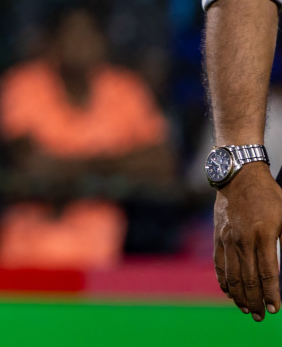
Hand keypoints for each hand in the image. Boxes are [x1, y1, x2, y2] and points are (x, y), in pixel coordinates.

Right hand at [215, 162, 281, 319]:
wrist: (239, 177)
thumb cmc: (269, 196)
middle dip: (255, 301)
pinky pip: (219, 263)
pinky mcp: (218, 236)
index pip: (267, 273)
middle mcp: (243, 240)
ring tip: (246, 309)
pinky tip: (229, 292)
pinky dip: (223, 280)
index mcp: (263, 236)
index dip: (272, 294)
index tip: (276, 309)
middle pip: (248, 279)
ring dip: (239, 295)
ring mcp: (227, 239)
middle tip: (261, 317)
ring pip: (232, 274)